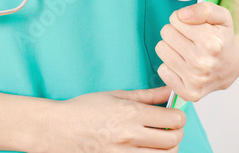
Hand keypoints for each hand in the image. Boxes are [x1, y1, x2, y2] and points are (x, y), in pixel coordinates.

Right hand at [36, 86, 184, 151]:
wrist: (59, 129)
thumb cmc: (84, 110)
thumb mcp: (115, 95)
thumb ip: (147, 95)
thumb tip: (170, 91)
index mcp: (130, 113)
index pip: (173, 119)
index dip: (179, 117)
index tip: (175, 115)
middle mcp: (129, 135)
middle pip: (174, 141)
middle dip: (177, 134)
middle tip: (170, 129)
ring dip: (168, 149)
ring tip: (159, 141)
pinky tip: (146, 149)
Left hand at [154, 1, 238, 101]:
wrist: (233, 65)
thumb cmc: (223, 39)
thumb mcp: (221, 16)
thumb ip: (203, 9)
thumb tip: (181, 16)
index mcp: (211, 42)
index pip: (174, 19)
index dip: (181, 20)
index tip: (192, 27)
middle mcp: (203, 63)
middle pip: (166, 33)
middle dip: (175, 32)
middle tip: (189, 39)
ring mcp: (196, 80)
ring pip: (161, 50)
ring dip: (171, 48)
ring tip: (186, 51)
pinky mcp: (189, 93)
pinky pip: (162, 70)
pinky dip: (170, 66)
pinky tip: (184, 65)